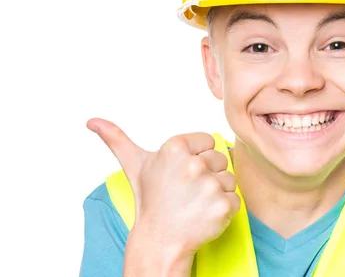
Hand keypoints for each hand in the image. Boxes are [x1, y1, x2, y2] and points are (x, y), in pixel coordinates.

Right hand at [87, 118, 239, 259]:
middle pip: (220, 158)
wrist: (159, 241)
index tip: (182, 174)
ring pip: (228, 178)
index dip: (198, 157)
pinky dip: (224, 209)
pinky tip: (204, 215)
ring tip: (195, 203)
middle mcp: (192, 163)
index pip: (208, 141)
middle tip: (187, 191)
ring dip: (217, 192)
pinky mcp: (222, 205)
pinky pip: (235, 199)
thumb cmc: (150, 200)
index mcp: (175, 147)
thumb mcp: (134, 166)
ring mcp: (208, 185)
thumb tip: (92, 121)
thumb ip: (116, 139)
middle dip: (207, 174)